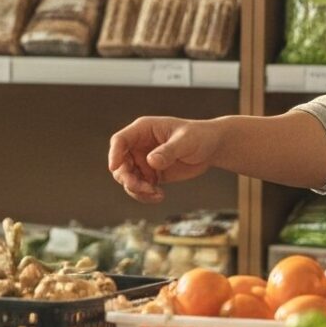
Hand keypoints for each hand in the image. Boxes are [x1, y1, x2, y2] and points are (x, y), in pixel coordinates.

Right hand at [108, 116, 224, 202]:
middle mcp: (139, 145)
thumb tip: (151, 161)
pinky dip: (146, 195)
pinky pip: (140, 188)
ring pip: (128, 179)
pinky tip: (160, 196)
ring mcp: (144, 161)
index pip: (120, 141)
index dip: (114, 154)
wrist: (212, 148)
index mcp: (143, 130)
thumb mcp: (186, 141)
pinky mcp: (151, 174)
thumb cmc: (199, 136)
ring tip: (156, 194)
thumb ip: (168, 151)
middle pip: (120, 164)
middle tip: (145, 188)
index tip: (114, 167)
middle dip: (128, 179)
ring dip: (137, 190)